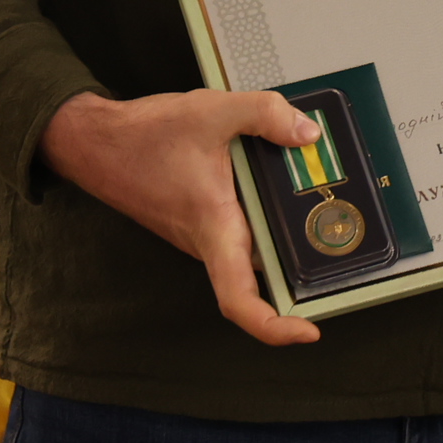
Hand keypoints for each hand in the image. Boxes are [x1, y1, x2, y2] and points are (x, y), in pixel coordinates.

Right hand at [40, 88, 324, 346]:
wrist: (94, 141)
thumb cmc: (143, 136)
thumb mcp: (212, 111)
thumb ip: (266, 115)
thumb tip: (307, 134)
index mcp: (212, 229)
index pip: (240, 300)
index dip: (274, 327)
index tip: (309, 330)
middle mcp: (208, 241)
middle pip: (259, 277)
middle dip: (302, 273)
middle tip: (347, 257)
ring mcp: (204, 233)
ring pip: (253, 251)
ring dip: (287, 240)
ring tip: (327, 212)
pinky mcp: (201, 219)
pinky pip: (242, 230)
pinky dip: (268, 217)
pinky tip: (288, 187)